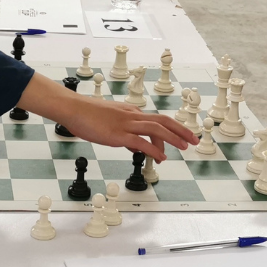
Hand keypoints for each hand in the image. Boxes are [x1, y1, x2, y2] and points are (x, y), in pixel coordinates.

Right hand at [16, 74, 196, 161]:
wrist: (72, 109)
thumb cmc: (86, 114)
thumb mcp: (109, 122)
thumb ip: (125, 133)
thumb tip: (135, 146)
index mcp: (130, 112)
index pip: (156, 120)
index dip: (171, 129)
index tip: (180, 137)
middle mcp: (132, 116)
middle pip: (163, 120)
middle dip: (181, 130)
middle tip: (194, 139)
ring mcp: (125, 124)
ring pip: (156, 128)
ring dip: (174, 138)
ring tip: (185, 147)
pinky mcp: (118, 134)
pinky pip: (140, 142)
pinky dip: (154, 149)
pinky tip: (161, 157)